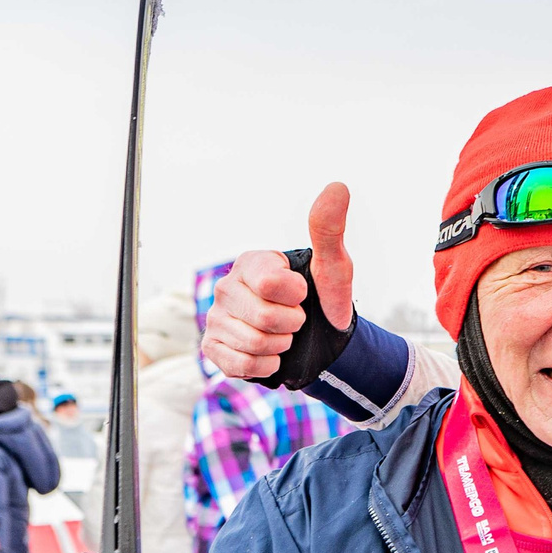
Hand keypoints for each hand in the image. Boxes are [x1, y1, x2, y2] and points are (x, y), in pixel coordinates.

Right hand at [202, 184, 354, 380]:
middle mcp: (225, 287)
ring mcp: (215, 318)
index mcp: (250, 263)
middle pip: (265, 318)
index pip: (272, 283)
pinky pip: (241, 365)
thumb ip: (329, 229)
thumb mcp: (333, 267)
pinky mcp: (212, 348)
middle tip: (297, 319)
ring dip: (281, 347)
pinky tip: (270, 355)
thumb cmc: (324, 300)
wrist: (322, 343)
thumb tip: (338, 186)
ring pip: (255, 343)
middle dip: (293, 325)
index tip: (303, 293)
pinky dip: (266, 366)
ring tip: (283, 336)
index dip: (298, 295)